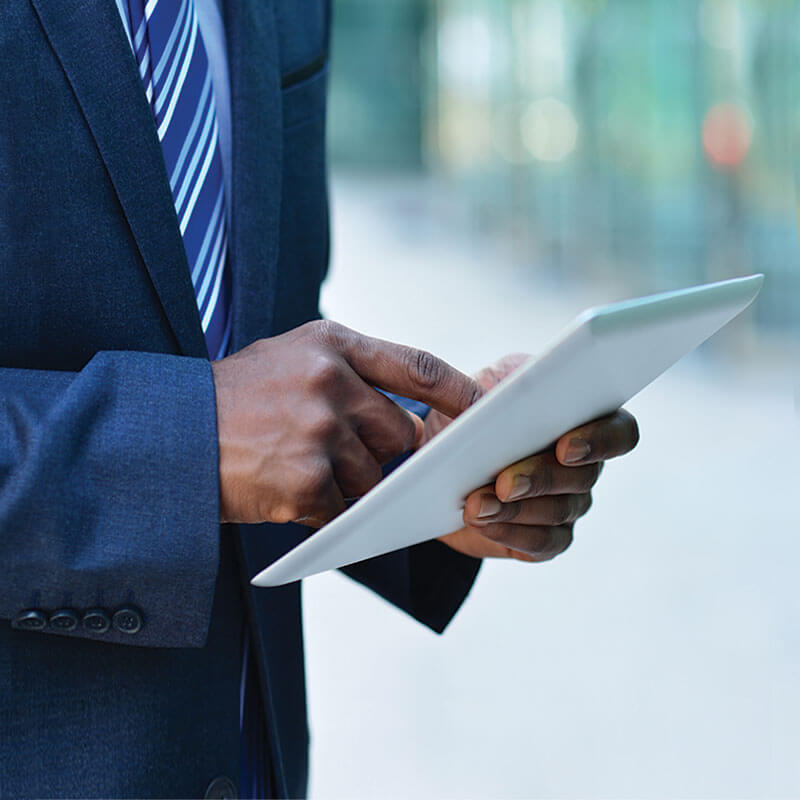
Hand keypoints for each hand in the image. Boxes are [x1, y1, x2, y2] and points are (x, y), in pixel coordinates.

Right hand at [211, 320, 481, 524]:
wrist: (171, 436)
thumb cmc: (236, 398)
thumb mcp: (290, 358)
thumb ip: (350, 373)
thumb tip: (408, 415)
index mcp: (332, 343)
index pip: (418, 367)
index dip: (459, 392)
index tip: (486, 412)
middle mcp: (330, 381)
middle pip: (400, 434)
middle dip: (382, 453)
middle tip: (343, 455)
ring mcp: (319, 431)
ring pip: (374, 477)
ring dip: (349, 485)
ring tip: (300, 469)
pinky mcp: (306, 481)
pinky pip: (343, 507)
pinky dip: (324, 510)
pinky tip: (288, 493)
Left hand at [427, 354, 639, 561]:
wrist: (442, 457)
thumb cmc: (471, 410)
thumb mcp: (479, 386)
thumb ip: (496, 389)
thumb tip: (492, 403)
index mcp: (582, 418)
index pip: (619, 431)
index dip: (600, 441)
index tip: (565, 448)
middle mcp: (585, 464)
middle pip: (583, 477)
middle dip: (541, 479)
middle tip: (505, 483)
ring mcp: (570, 504)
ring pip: (558, 511)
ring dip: (515, 509)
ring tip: (476, 504)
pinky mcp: (547, 537)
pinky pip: (541, 543)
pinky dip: (508, 533)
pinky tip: (482, 522)